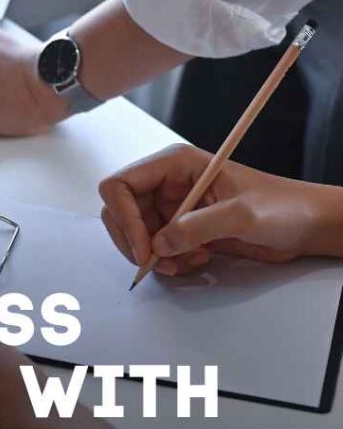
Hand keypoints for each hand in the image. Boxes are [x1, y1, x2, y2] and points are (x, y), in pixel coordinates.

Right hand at [98, 144, 339, 274]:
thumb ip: (197, 227)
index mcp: (175, 164)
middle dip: (135, 242)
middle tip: (158, 264)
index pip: (120, 185)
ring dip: (154, 256)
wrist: (307, 225)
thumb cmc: (284, 206)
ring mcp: (172, 207)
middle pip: (120, 212)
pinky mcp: (181, 229)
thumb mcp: (243, 215)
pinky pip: (156, 249)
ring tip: (186, 263)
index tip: (145, 249)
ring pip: (136, 234)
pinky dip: (168, 262)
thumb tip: (158, 245)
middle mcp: (167, 183)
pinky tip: (197, 260)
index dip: (124, 218)